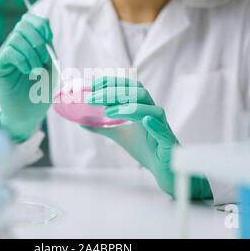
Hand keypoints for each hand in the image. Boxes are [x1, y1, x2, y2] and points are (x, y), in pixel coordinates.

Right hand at [0, 13, 55, 141]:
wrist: (29, 114)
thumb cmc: (40, 92)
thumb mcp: (51, 66)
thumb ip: (47, 47)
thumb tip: (44, 29)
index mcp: (27, 44)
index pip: (29, 19)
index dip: (40, 24)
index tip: (49, 39)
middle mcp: (14, 47)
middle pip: (23, 24)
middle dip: (38, 40)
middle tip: (44, 60)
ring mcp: (4, 56)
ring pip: (16, 37)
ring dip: (32, 54)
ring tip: (37, 71)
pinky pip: (9, 51)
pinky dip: (22, 60)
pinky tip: (27, 72)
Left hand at [84, 76, 211, 198]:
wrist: (163, 168)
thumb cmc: (145, 148)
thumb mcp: (119, 135)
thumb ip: (102, 127)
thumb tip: (81, 122)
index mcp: (142, 108)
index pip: (129, 87)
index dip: (113, 82)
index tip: (94, 84)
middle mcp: (153, 112)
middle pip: (138, 93)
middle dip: (115, 92)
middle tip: (93, 97)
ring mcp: (162, 126)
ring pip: (151, 109)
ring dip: (129, 107)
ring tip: (108, 111)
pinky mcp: (167, 142)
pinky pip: (163, 130)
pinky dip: (154, 124)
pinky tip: (145, 120)